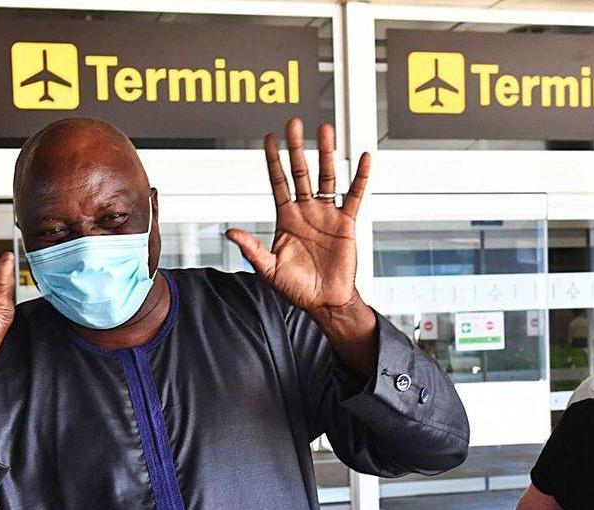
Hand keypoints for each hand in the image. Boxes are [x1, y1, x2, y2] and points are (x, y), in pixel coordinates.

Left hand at [226, 118, 369, 313]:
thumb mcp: (268, 270)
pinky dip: (360, 177)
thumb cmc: (296, 288)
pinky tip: (363, 158)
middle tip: (295, 123)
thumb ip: (251, 249)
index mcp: (286, 218)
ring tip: (325, 130)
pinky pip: (354, 195)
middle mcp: (306, 211)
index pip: (278, 182)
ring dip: (326, 154)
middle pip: (301, 172)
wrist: (324, 301)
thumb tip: (230, 232)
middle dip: (297, 148)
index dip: (273, 160)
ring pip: (326, 177)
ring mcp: (326, 214)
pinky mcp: (346, 222)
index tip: (270, 138)